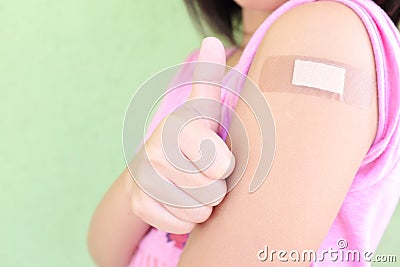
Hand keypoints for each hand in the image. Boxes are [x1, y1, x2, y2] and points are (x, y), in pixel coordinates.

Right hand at [129, 37, 235, 233]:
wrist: (155, 163)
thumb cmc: (189, 137)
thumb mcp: (202, 109)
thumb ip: (208, 80)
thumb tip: (211, 41)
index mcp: (178, 129)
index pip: (222, 166)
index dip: (224, 165)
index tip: (213, 155)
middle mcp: (156, 152)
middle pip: (213, 192)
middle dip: (214, 187)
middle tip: (201, 172)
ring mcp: (144, 181)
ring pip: (198, 212)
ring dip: (202, 204)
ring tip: (191, 186)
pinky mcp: (139, 205)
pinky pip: (180, 224)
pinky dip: (185, 218)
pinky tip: (178, 199)